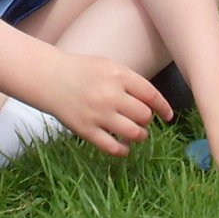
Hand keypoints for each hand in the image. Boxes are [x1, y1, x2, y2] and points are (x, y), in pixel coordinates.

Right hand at [51, 52, 167, 155]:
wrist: (50, 78)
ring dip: (140, 136)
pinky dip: (123, 150)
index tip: (168, 116)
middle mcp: (111, 95)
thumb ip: (130, 82)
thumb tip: (152, 104)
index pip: (151, 95)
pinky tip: (124, 148)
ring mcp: (98, 114)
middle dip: (147, 121)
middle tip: (142, 121)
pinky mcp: (86, 130)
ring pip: (133, 133)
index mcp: (119, 75)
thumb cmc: (83, 71)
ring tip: (137, 134)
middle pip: (144, 116)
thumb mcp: (109, 66)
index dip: (163, 108)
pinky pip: (112, 147)